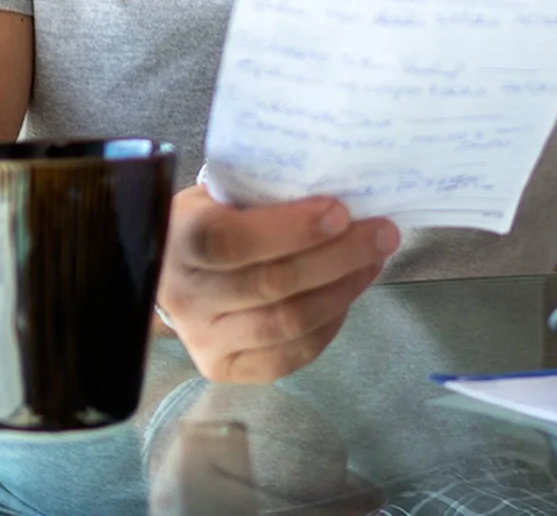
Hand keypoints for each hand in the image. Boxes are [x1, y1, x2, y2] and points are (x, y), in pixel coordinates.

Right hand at [156, 186, 400, 383]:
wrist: (174, 273)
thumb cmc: (214, 218)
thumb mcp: (225, 192)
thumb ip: (268, 192)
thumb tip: (347, 187)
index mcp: (177, 239)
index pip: (229, 240)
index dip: (291, 229)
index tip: (339, 212)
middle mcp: (184, 296)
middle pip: (271, 284)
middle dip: (339, 256)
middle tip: (382, 233)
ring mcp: (201, 340)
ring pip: (288, 323)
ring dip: (343, 288)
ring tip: (373, 259)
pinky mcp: (224, 368)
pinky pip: (292, 354)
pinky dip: (331, 322)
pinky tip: (348, 290)